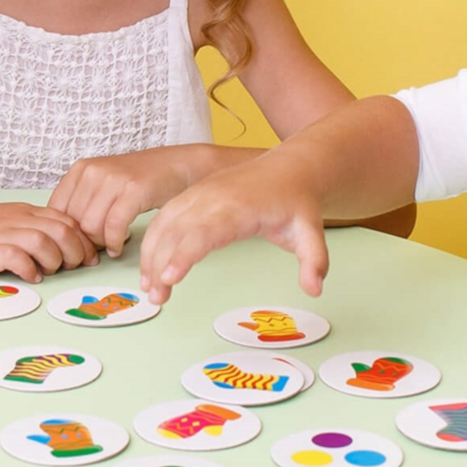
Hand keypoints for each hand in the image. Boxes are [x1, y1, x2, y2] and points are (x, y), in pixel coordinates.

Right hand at [0, 200, 97, 281]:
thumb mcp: (5, 221)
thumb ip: (31, 231)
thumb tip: (61, 252)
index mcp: (24, 212)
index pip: (67, 220)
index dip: (84, 240)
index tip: (88, 258)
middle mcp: (16, 220)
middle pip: (62, 229)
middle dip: (76, 252)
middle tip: (72, 268)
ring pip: (43, 241)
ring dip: (54, 260)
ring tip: (49, 272)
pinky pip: (15, 256)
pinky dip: (28, 269)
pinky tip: (29, 277)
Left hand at [49, 149, 199, 258]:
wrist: (178, 166)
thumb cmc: (140, 180)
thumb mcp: (103, 184)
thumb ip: (83, 203)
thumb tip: (65, 237)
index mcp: (80, 169)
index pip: (56, 211)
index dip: (65, 234)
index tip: (77, 246)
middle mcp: (92, 171)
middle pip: (73, 222)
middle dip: (84, 242)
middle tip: (96, 251)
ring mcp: (112, 179)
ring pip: (91, 227)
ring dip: (100, 244)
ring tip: (110, 245)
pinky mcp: (133, 190)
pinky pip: (113, 227)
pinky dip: (114, 243)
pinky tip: (119, 246)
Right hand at [140, 156, 328, 302]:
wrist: (288, 167)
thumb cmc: (295, 201)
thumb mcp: (311, 231)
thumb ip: (314, 260)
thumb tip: (316, 288)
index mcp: (237, 207)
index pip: (204, 233)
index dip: (184, 255)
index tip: (170, 278)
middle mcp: (211, 199)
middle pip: (176, 232)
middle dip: (160, 265)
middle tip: (157, 298)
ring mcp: (197, 195)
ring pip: (163, 225)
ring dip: (151, 256)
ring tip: (150, 290)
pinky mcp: (190, 197)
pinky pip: (163, 219)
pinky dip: (152, 243)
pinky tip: (151, 268)